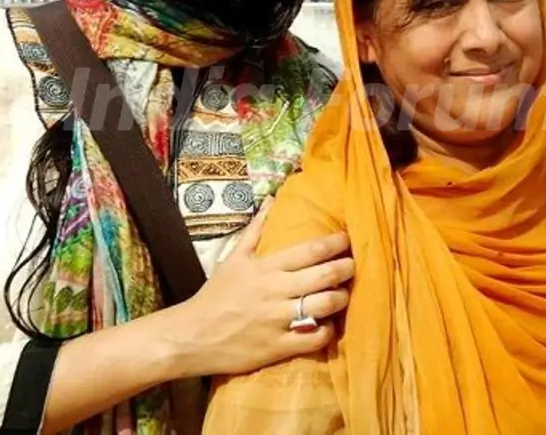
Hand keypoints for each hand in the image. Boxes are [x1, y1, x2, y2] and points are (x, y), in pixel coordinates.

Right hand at [167, 197, 353, 378]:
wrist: (192, 336)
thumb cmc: (216, 295)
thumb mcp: (233, 258)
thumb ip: (256, 229)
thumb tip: (271, 200)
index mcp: (266, 268)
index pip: (309, 251)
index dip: (334, 244)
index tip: (347, 239)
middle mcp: (275, 291)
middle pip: (323, 276)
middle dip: (346, 268)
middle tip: (354, 265)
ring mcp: (278, 320)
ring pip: (324, 306)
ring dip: (341, 299)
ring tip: (344, 294)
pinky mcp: (278, 347)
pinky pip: (314, 338)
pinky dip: (327, 330)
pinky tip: (328, 324)